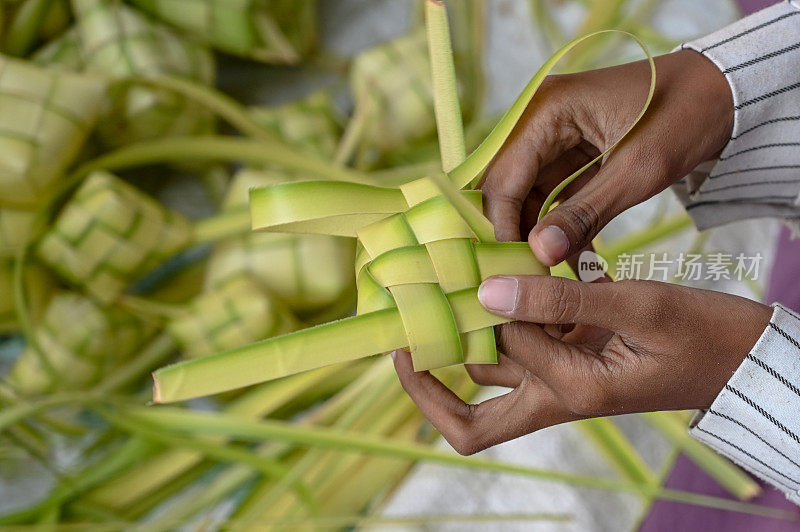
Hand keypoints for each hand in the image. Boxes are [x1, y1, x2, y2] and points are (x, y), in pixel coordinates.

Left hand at [391, 275, 770, 454]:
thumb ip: (561, 299)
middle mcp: (556, 392)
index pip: (501, 346)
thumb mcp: (636, 307)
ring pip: (494, 365)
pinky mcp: (572, 357)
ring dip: (468, 332)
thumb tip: (487, 291)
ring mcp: (561, 377)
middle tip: (399, 340)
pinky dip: (509, 314)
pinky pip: (523, 342)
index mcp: (571, 392)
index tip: (459, 264)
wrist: (744, 356)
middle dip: (429, 386)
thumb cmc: (704, 337)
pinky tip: (506, 271)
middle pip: (472, 418)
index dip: (482, 306)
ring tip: (444, 281)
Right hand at [480, 50, 733, 264]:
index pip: (502, 179)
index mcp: (545, 110)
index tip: (511, 272)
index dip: (500, 228)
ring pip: (524, 200)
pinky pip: (550, 201)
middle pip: (505, 189)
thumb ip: (585, 214)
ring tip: (554, 279)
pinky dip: (560, 231)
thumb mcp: (638, 170)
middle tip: (527, 280)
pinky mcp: (566, 159)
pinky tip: (577, 264)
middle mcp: (536, 122)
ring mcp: (550, 141)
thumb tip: (539, 253)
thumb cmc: (685, 115)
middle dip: (514, 235)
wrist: (722, 94)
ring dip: (538, 239)